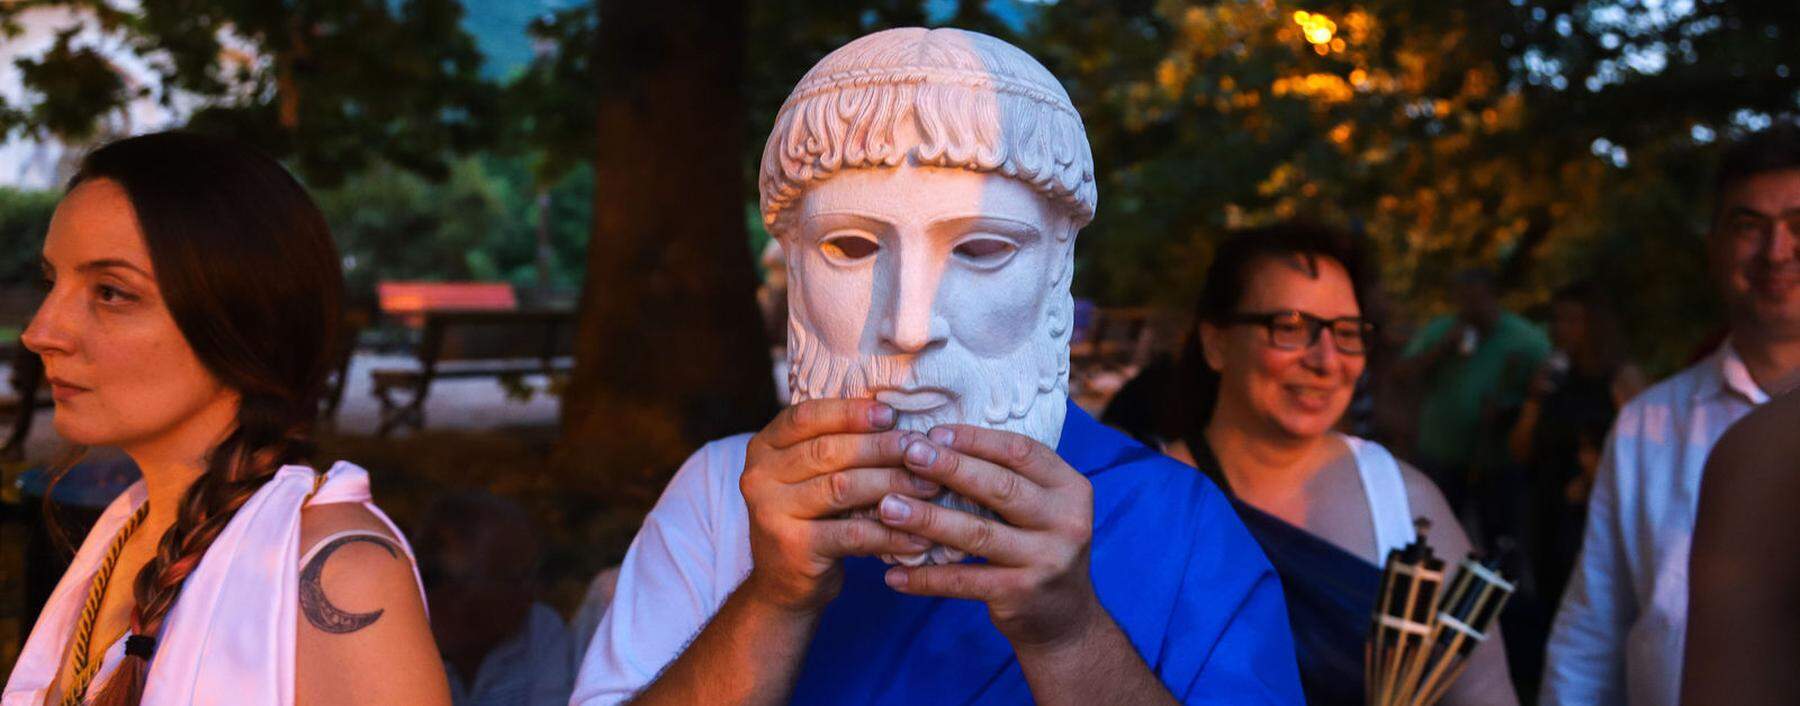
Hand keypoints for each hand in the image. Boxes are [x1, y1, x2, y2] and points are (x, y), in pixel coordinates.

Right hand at [739, 399, 942, 612]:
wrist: (783, 586)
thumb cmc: (810, 520)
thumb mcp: (810, 477)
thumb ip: (836, 447)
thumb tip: (898, 418)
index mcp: (763, 448)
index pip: (806, 417)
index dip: (850, 412)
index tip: (891, 414)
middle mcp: (759, 476)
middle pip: (829, 451)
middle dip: (882, 448)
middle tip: (923, 450)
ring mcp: (772, 513)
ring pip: (843, 488)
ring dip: (893, 485)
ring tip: (930, 487)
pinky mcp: (795, 548)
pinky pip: (853, 534)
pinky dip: (891, 534)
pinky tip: (919, 536)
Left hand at [874, 426, 1101, 650]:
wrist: (1064, 617)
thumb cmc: (1038, 546)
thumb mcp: (1041, 508)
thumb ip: (1007, 478)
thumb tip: (938, 442)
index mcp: (1071, 489)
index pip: (1021, 451)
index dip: (976, 439)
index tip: (934, 433)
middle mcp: (1067, 522)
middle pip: (1000, 487)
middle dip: (949, 468)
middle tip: (908, 454)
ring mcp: (1047, 560)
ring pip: (977, 532)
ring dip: (927, 519)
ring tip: (888, 508)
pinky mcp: (1022, 594)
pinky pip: (964, 581)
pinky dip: (926, 578)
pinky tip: (893, 575)